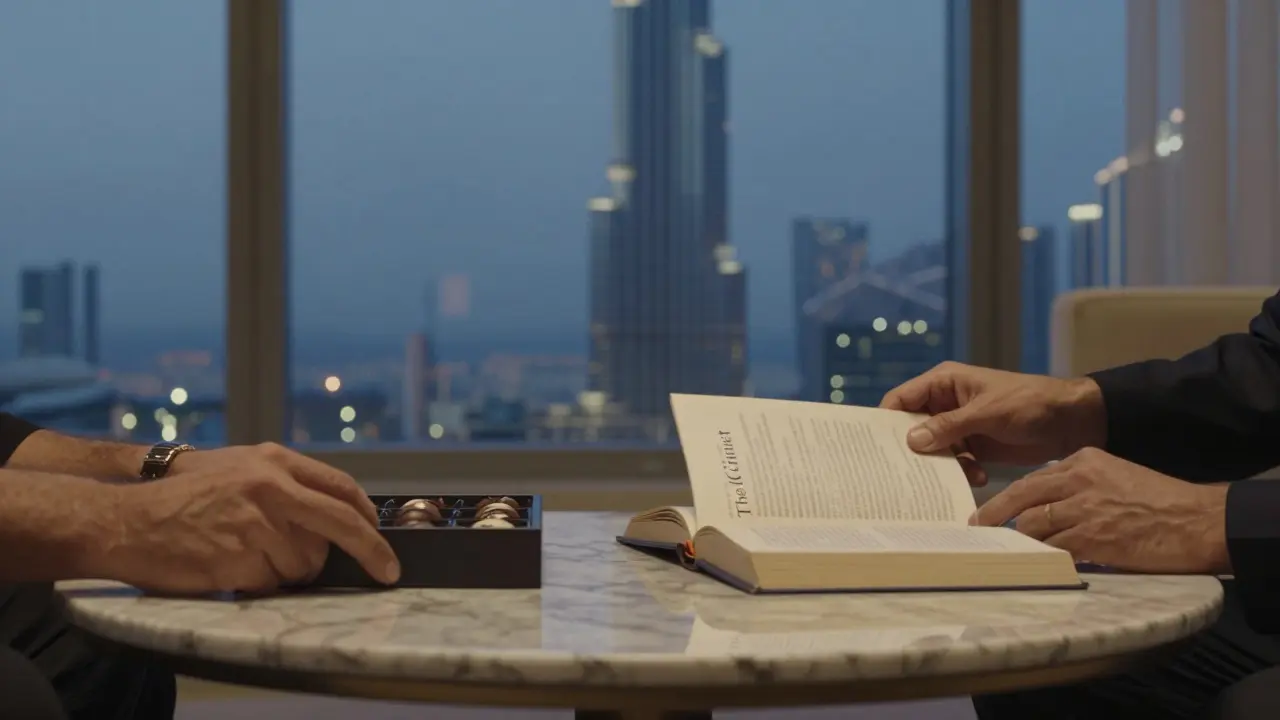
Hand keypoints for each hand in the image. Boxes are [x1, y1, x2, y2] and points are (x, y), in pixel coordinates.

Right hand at [100, 443, 397, 592]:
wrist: (128, 519)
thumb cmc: (183, 498)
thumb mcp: (238, 469)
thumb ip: (285, 484)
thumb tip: (335, 512)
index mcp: (273, 462)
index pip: (340, 488)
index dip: (368, 517)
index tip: (381, 538)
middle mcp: (270, 487)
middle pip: (341, 523)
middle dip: (372, 551)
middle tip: (387, 572)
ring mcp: (256, 523)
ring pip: (305, 562)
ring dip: (288, 571)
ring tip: (249, 556)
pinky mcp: (239, 557)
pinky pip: (272, 582)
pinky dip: (260, 583)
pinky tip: (231, 567)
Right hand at [880, 361, 1106, 485]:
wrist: (1071, 422)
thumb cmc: (1030, 402)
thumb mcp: (988, 412)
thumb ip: (949, 426)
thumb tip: (911, 440)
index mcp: (943, 383)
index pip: (901, 399)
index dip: (886, 420)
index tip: (876, 445)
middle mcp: (945, 404)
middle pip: (912, 427)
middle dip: (911, 448)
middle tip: (902, 472)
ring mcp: (958, 427)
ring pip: (932, 449)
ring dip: (939, 464)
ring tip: (948, 478)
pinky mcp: (973, 446)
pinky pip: (954, 462)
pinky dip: (960, 472)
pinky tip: (978, 477)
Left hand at [974, 447, 1230, 573]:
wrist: (1197, 520)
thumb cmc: (1159, 502)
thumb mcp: (1114, 476)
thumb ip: (1079, 487)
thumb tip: (1045, 510)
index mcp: (1082, 461)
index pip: (1032, 479)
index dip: (1006, 497)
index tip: (988, 510)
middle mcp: (1078, 479)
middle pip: (1021, 496)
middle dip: (994, 514)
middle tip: (976, 528)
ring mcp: (1083, 508)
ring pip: (1033, 524)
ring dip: (1018, 541)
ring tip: (1005, 552)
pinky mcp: (1091, 537)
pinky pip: (1053, 549)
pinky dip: (1040, 558)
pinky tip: (1032, 565)